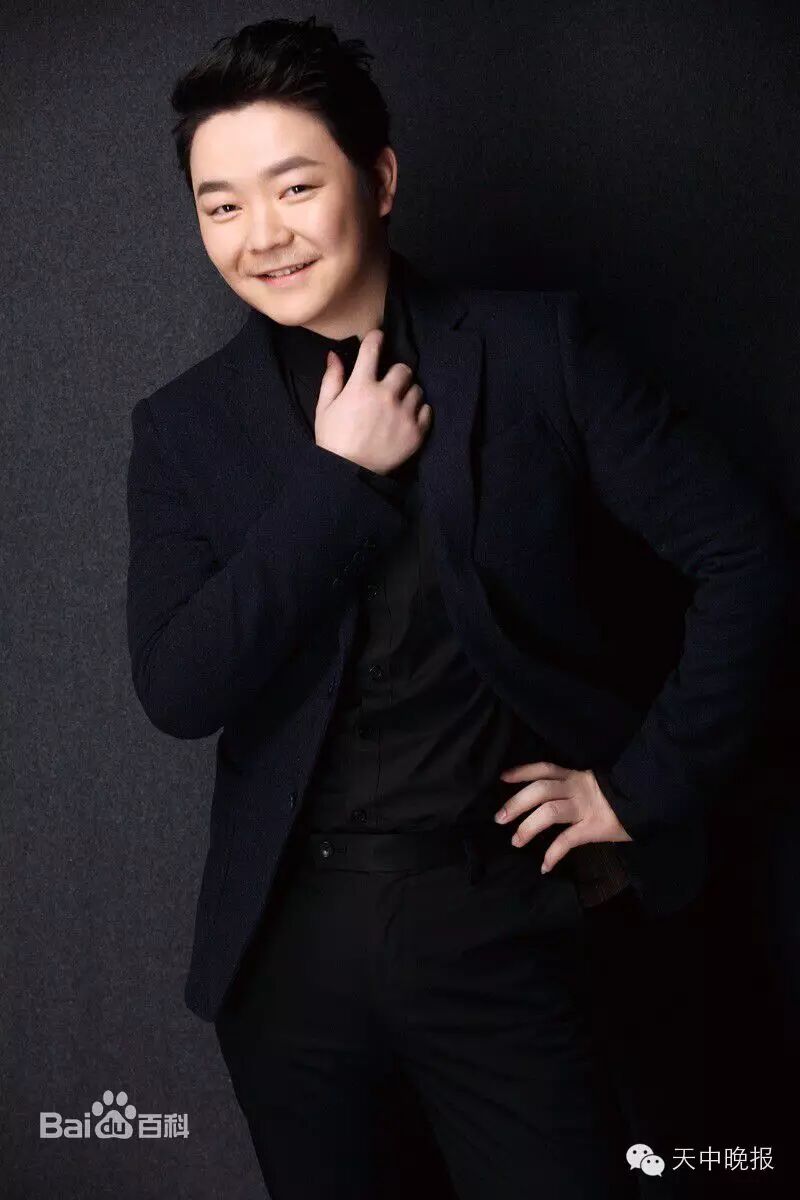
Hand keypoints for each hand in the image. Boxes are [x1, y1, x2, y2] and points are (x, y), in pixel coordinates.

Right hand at [314, 328, 432, 473]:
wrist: (349, 474)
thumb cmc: (333, 439)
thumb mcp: (324, 408)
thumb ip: (332, 378)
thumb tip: (334, 355)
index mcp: (361, 386)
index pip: (373, 349)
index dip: (376, 338)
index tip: (378, 338)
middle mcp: (386, 396)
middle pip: (404, 369)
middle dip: (397, 373)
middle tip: (390, 384)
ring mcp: (404, 414)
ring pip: (417, 389)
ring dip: (408, 393)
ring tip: (399, 404)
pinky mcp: (416, 432)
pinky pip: (426, 410)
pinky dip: (419, 411)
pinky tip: (407, 418)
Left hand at [495, 760, 632, 873]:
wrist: (648, 801)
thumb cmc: (620, 796)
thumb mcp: (595, 784)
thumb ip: (575, 787)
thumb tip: (551, 797)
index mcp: (575, 776)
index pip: (544, 769)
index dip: (522, 772)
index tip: (503, 778)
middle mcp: (576, 788)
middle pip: (540, 790)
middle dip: (517, 803)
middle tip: (500, 817)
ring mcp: (584, 808)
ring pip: (549, 812)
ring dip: (528, 827)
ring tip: (516, 841)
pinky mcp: (593, 828)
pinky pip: (567, 840)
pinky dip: (553, 854)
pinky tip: (544, 866)